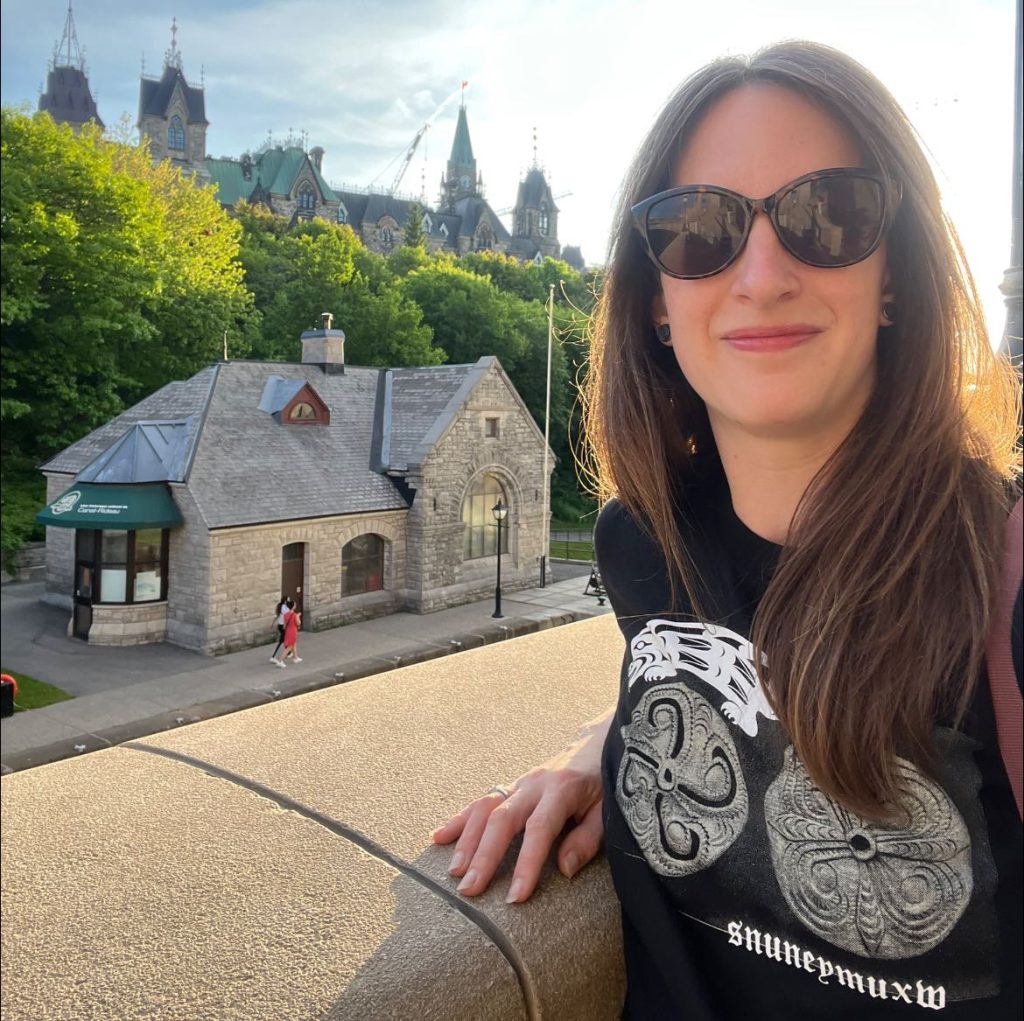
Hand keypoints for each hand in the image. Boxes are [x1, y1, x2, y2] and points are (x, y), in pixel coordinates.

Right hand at [432, 708, 612, 903]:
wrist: (596, 745)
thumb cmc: (604, 784)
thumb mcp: (607, 811)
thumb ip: (587, 839)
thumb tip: (564, 869)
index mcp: (562, 790)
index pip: (540, 829)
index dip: (526, 863)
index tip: (515, 896)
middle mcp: (535, 784)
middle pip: (503, 819)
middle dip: (484, 855)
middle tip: (469, 889)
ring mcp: (519, 783)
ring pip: (486, 808)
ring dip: (467, 840)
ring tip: (454, 871)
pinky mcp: (511, 785)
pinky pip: (481, 801)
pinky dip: (459, 819)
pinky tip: (439, 837)